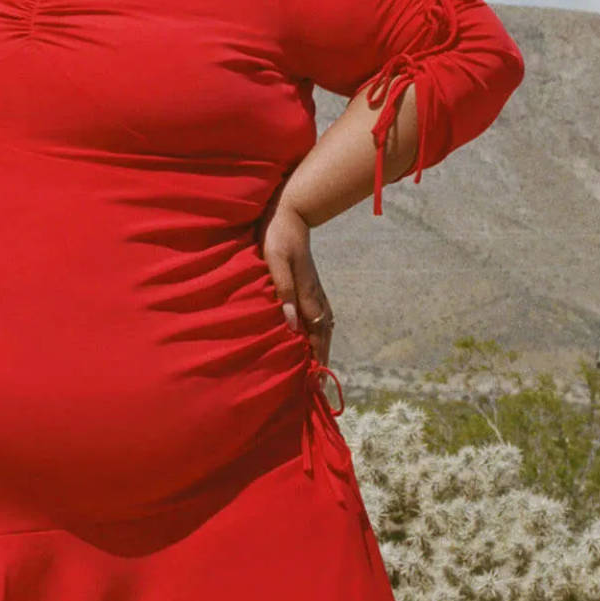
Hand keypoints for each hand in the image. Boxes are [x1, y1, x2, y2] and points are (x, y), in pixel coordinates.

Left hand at [256, 189, 333, 366]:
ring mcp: (316, 291)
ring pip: (324, 327)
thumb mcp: (275, 261)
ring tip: (316, 369)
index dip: (316, 358)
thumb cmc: (277, 237)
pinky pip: (319, 317)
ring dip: (320, 347)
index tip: (315, 382)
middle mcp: (316, 297)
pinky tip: (312, 339)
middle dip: (321, 359)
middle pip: (323, 334)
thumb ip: (284, 291)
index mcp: (307, 294)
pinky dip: (319, 333)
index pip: (315, 335)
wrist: (290, 214)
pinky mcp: (311, 286)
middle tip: (318, 386)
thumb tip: (291, 324)